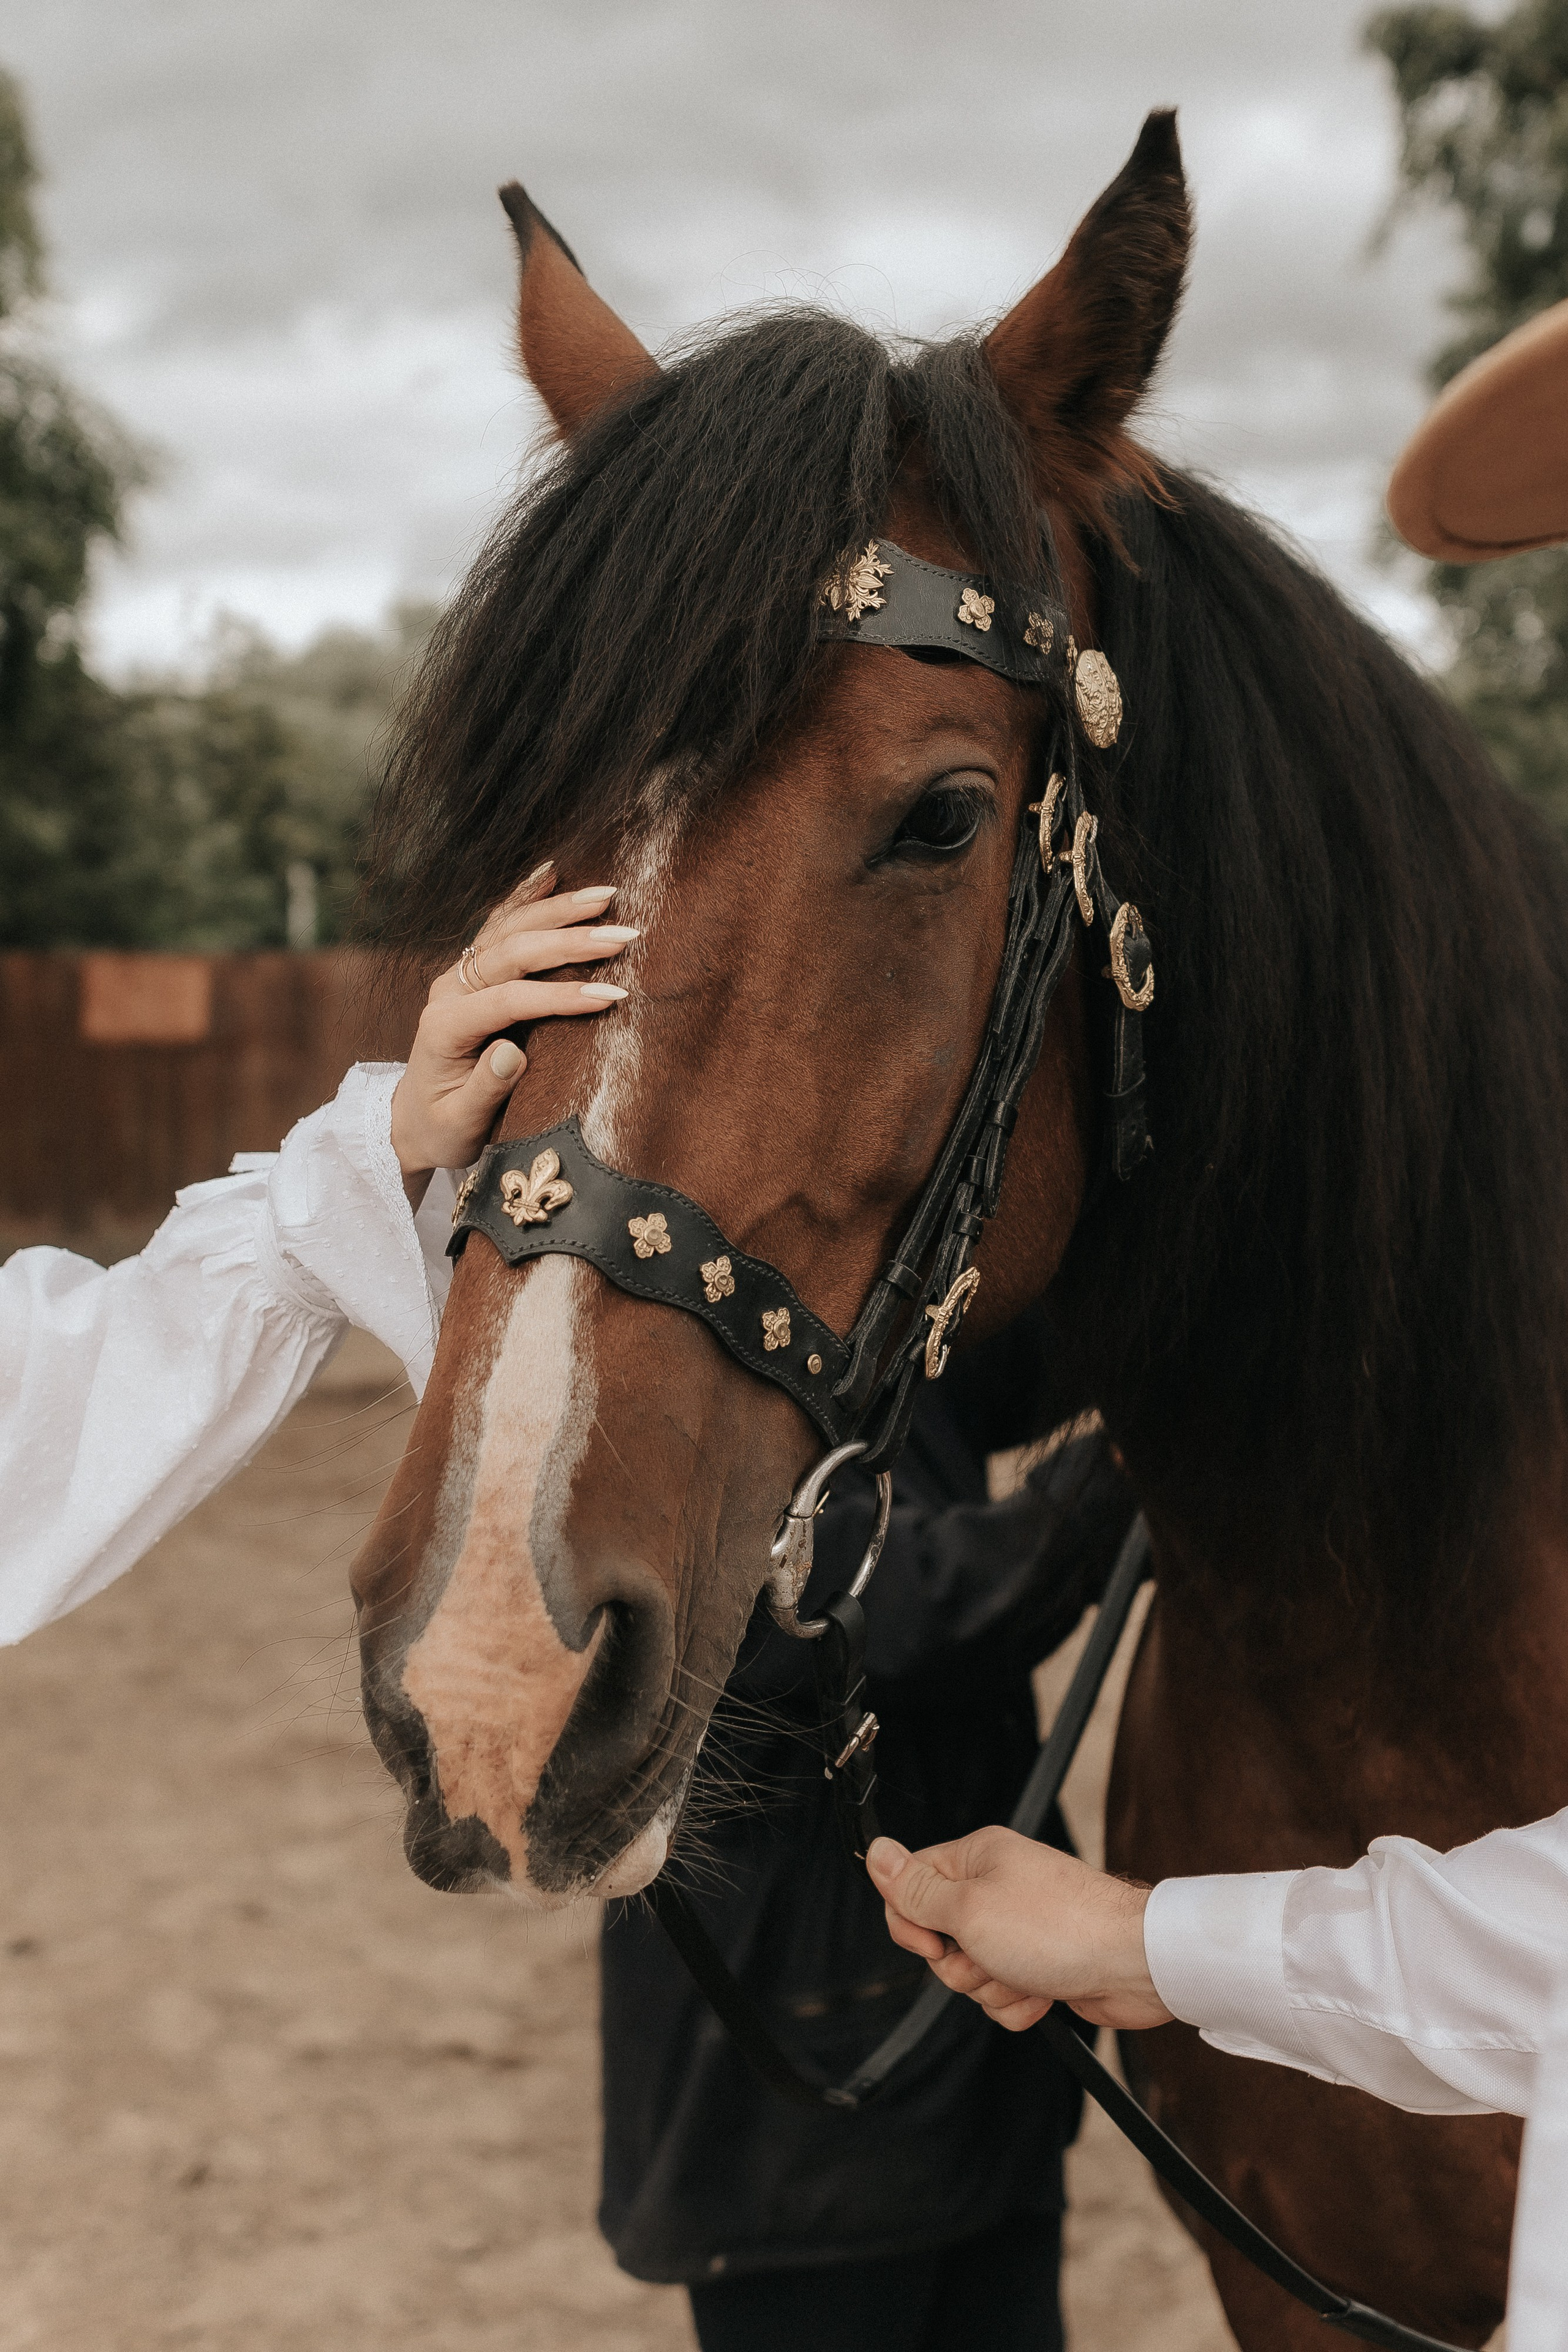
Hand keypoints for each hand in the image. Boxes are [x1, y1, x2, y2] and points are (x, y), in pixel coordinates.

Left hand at [390, 866, 635, 1201]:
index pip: (508, 1000)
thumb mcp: (459, 1125)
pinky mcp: (470, 972)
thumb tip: (513, 1053)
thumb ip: (484, 1089)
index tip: (609, 996)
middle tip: (623, 935)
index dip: (559, 996)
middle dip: (569, 941)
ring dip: (558, 910)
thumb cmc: (441, 1128)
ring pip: (509, 929)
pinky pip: (499, 925)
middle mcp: (449, 990)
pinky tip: (551, 873)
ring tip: (606, 896)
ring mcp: (458, 976)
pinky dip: (526, 898)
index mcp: (444, 1026)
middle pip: (511, 952)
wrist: (411, 1119)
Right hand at [866, 1825, 1172, 2031]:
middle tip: (991, 1955)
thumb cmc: (1059, 1927)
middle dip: (961, 1964)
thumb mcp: (969, 1908)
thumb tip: (875, 1850)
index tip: (934, 1941)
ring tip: (1026, 1973)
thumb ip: (916, 1889)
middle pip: (938, 1940)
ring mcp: (1019, 1930)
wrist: (1132, 1964)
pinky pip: (1002, 1997)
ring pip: (970, 1975)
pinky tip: (1044, 1993)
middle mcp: (996, 1890)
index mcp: (976, 1860)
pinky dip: (1019, 2004)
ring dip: (993, 1987)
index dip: (912, 1923)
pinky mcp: (1039, 1966)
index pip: (910, 1885)